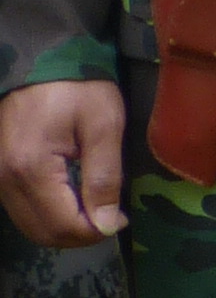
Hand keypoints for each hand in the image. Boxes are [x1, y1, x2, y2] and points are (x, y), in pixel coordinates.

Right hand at [0, 81, 126, 248]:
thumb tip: (108, 225)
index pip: (62, 225)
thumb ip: (105, 177)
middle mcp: (5, 180)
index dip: (96, 231)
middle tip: (111, 217)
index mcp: (30, 169)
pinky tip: (74, 199)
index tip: (122, 219)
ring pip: (30, 226)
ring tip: (96, 208)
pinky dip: (49, 215)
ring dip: (65, 227)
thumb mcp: (105, 126)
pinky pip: (22, 211)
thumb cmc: (79, 88)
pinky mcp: (0, 175)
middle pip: (42, 232)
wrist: (42, 62)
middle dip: (81, 234)